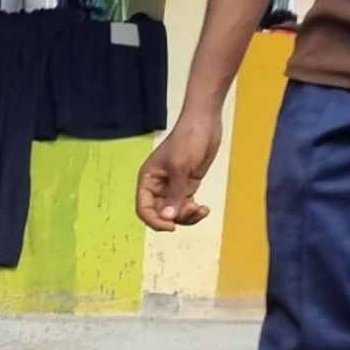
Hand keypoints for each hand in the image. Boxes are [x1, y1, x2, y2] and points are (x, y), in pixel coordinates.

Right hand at [136, 109, 222, 229]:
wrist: (205, 123)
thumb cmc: (188, 139)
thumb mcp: (180, 167)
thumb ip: (174, 194)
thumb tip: (168, 218)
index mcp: (148, 179)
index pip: (144, 208)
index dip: (155, 221)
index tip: (171, 226)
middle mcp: (158, 186)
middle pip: (160, 215)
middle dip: (176, 218)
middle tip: (192, 210)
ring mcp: (173, 187)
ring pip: (174, 214)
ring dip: (187, 217)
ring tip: (200, 209)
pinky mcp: (186, 187)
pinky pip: (186, 207)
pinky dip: (194, 212)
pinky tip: (204, 209)